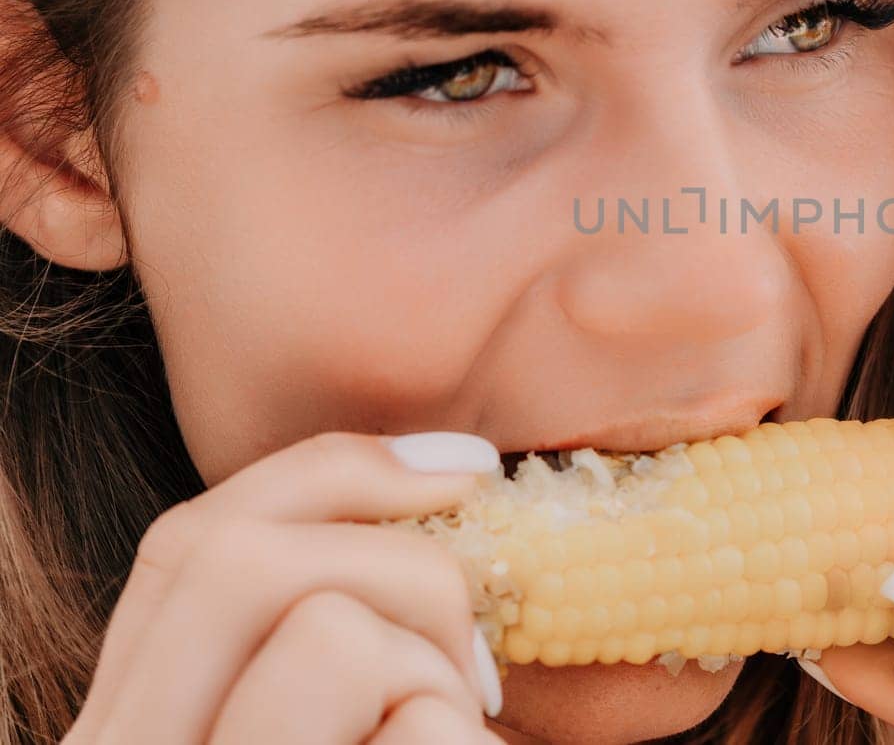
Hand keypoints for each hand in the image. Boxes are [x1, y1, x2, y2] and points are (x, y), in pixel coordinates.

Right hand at [63, 431, 505, 744]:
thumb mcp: (311, 708)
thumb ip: (311, 616)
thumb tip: (442, 471)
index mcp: (127, 720)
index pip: (190, 539)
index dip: (338, 470)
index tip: (465, 465)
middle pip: (239, 560)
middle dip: (403, 568)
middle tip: (476, 652)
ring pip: (329, 635)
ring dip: (433, 676)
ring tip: (450, 737)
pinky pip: (417, 727)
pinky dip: (463, 739)